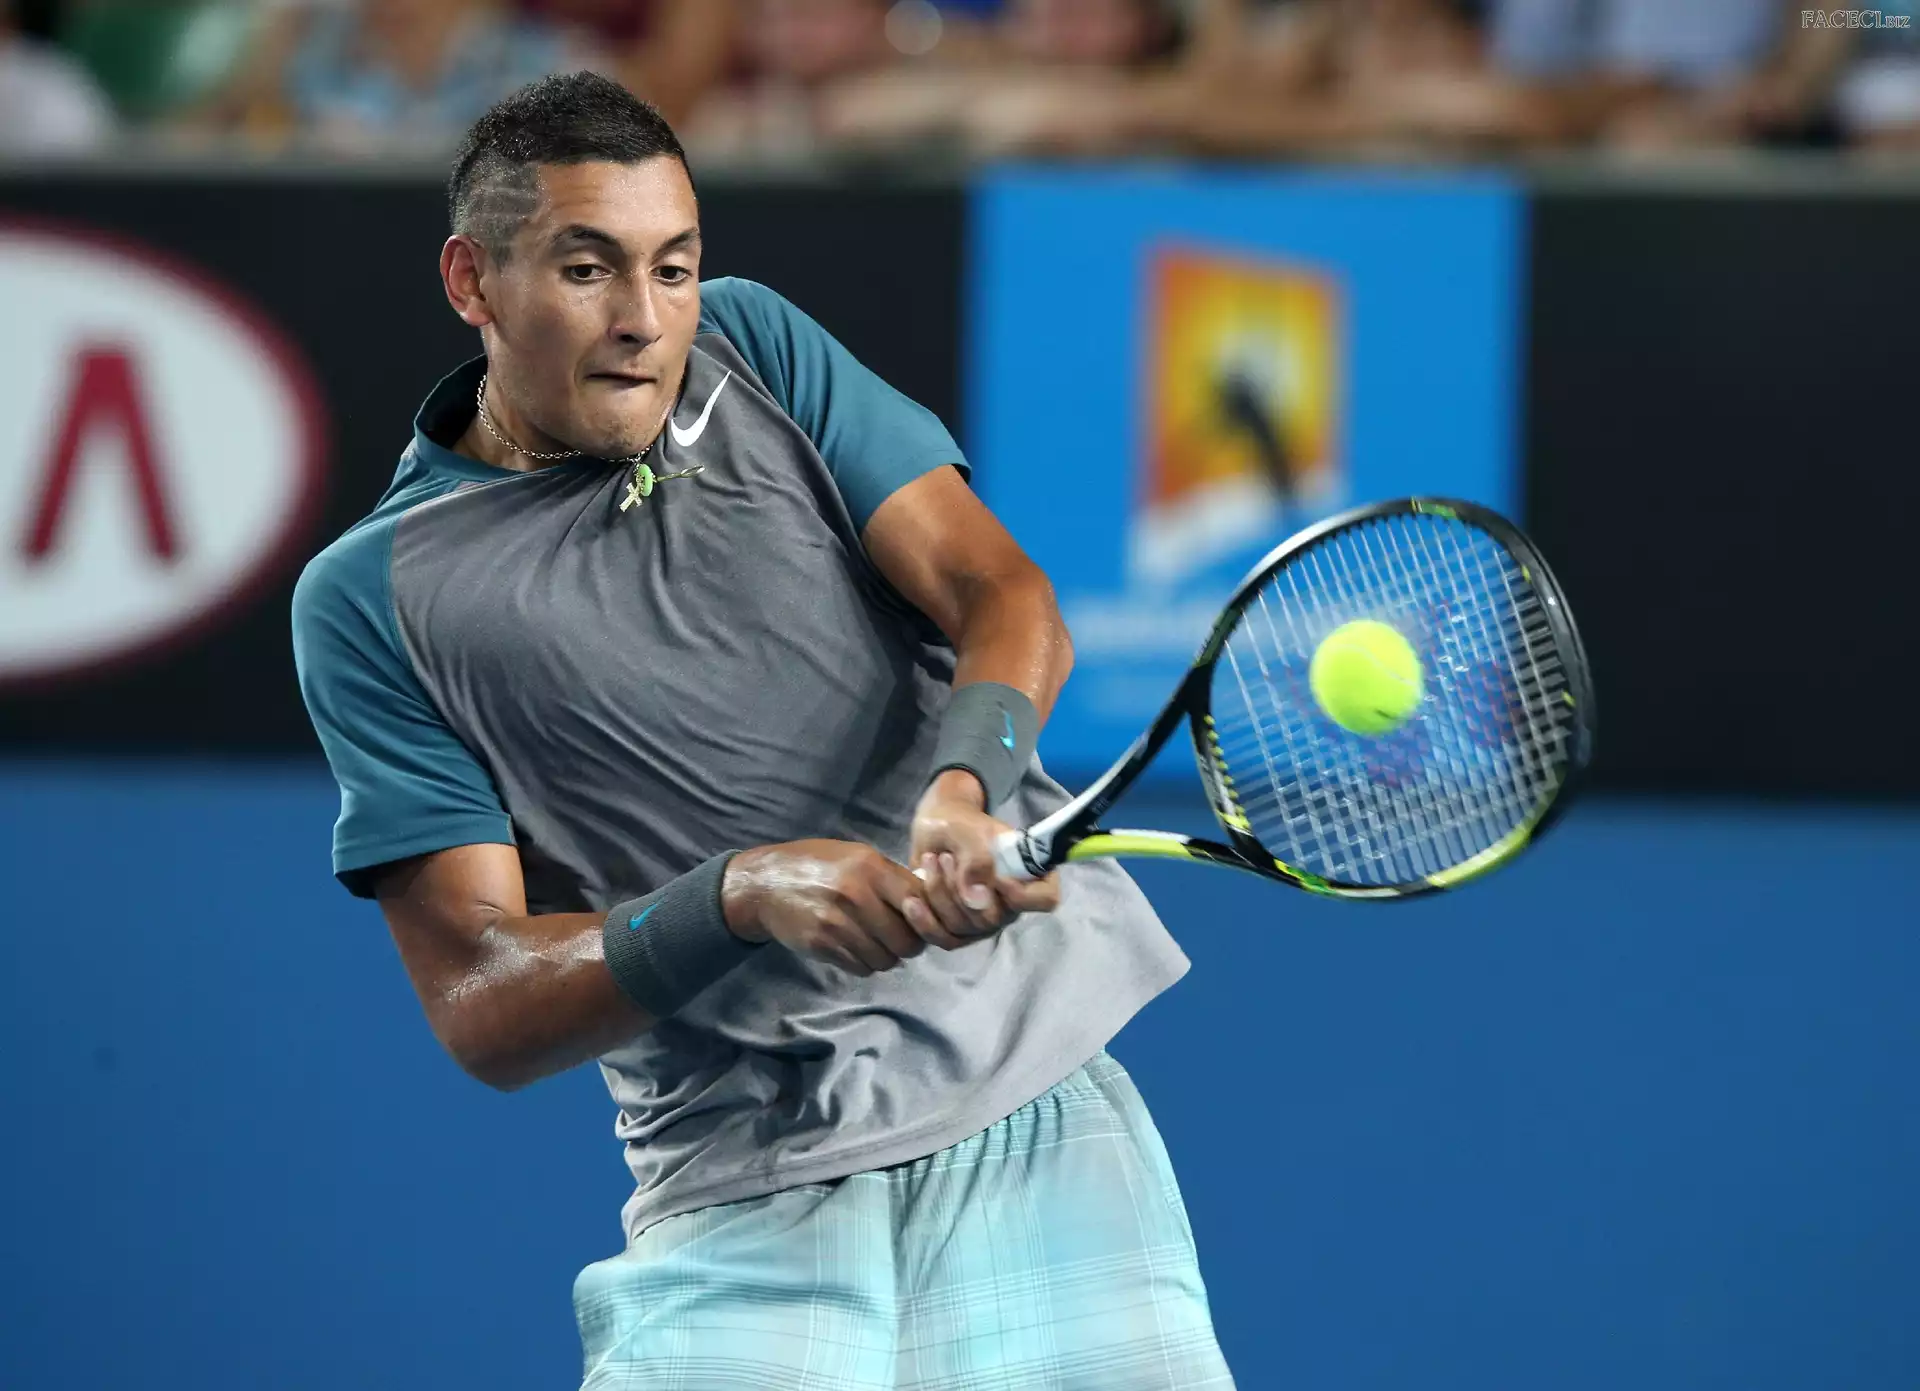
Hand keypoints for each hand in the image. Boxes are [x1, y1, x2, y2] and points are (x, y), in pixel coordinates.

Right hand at [721, 841, 933, 976]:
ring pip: (886, 959)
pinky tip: (856, 948)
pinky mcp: (822, 945)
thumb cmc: (816, 865)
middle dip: (909, 944)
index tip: (920, 918)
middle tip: (900, 938)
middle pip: (907, 941)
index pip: (919, 903)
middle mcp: (857, 896)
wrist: (765, 884)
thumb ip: (891, 876)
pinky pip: (861, 968)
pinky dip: (865, 963)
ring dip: (886, 956)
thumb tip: (928, 900)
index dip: (926, 916)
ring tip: (877, 943)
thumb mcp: (855, 856)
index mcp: (870, 868)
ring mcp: (838, 923)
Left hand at [909, 770, 1061, 942]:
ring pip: (964, 928)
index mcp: (1029, 875)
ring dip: (939, 895)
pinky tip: (911, 900)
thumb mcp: (968, 830)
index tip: (997, 876)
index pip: (1045, 899)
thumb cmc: (960, 823)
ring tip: (930, 862)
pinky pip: (944, 938)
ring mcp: (985, 921)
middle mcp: (1011, 904)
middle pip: (993, 919)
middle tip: (946, 857)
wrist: (935, 829)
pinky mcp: (959, 930)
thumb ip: (977, 859)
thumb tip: (977, 900)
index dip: (1022, 895)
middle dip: (960, 889)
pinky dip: (924, 921)